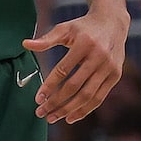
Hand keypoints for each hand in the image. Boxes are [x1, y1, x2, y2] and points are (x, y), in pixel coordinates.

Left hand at [23, 9, 128, 123]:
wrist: (112, 23)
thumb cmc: (83, 27)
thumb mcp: (65, 28)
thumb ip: (46, 39)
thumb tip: (25, 44)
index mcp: (84, 43)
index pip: (63, 70)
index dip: (50, 86)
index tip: (38, 98)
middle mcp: (99, 56)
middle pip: (75, 86)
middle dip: (56, 102)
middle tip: (41, 112)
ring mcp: (109, 68)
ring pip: (87, 95)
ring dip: (69, 110)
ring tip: (52, 117)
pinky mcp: (115, 76)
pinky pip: (99, 98)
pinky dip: (85, 110)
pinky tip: (70, 117)